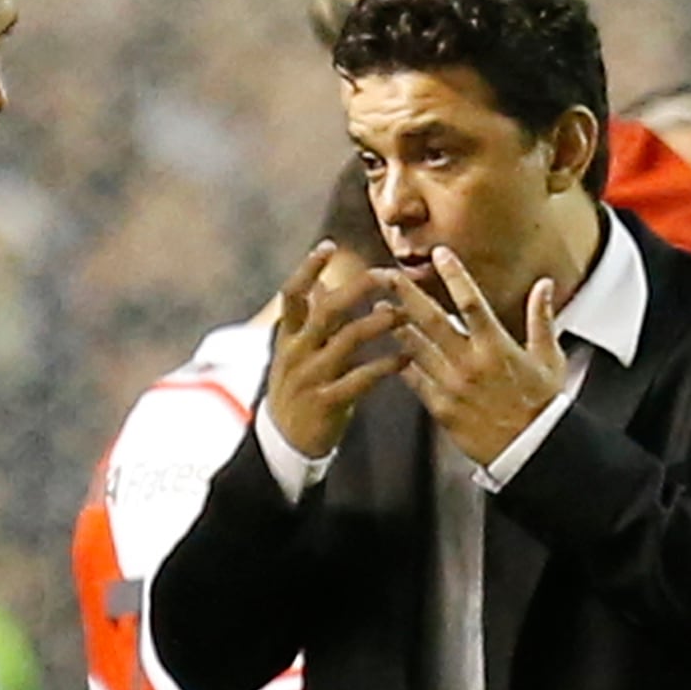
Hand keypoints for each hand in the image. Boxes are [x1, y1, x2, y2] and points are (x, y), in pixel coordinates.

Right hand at [264, 242, 407, 457]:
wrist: (283, 444)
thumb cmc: (296, 391)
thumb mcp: (294, 354)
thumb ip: (308, 322)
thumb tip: (319, 283)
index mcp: (287, 337)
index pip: (292, 294)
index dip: (308, 268)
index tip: (329, 245)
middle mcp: (296, 353)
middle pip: (327, 309)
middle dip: (359, 287)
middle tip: (387, 275)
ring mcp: (310, 377)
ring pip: (348, 339)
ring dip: (380, 322)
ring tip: (404, 312)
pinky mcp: (327, 401)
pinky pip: (361, 378)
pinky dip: (386, 365)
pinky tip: (406, 358)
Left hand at [391, 247, 566, 467]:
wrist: (532, 449)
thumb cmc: (542, 402)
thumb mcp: (549, 358)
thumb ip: (541, 319)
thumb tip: (544, 284)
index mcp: (497, 346)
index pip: (472, 302)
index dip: (455, 276)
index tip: (440, 253)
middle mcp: (470, 362)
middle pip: (432, 321)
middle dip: (407, 295)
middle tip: (386, 275)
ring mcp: (452, 385)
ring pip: (416, 348)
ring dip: (395, 325)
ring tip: (378, 306)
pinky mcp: (440, 408)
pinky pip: (414, 380)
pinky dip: (400, 362)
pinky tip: (386, 348)